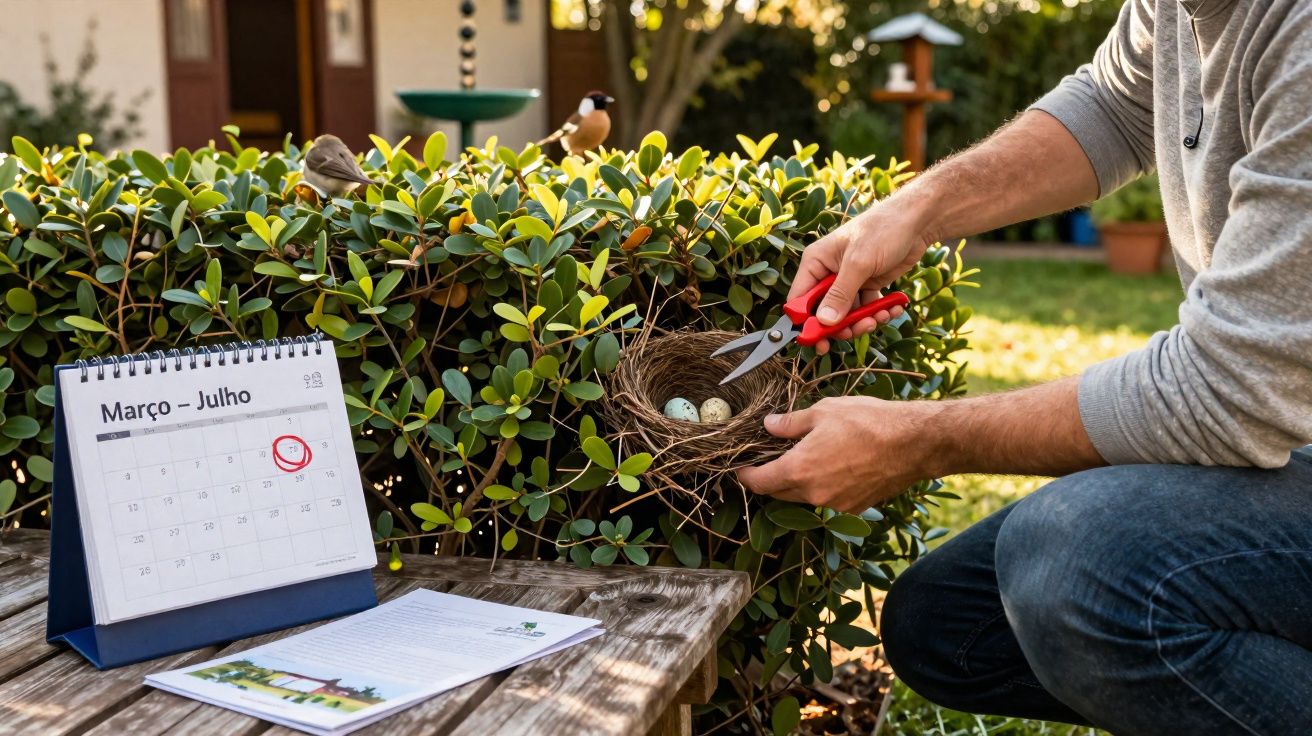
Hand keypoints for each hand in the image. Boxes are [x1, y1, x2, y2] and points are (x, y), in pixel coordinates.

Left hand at [737, 396, 942, 512]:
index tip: (741, 468)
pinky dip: (822, 488)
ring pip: (804, 498)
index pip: (759, 482)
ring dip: (798, 484)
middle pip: (779, 494)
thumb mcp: (823, 412)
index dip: (746, 476)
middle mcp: (814, 495)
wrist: (914, 443)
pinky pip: (828, 501)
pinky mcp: (855, 508)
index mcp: (799, 470)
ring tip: (805, 459)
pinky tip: (831, 467)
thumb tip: (768, 426)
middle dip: (770, 479)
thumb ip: (790, 423)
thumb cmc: (868, 422)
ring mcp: (836, 505)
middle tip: (770, 459)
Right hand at [792, 199, 934, 353]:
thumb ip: (840, 294)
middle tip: (856, 331)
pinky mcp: (867, 285)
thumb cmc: (883, 230)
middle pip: (824, 312)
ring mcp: (848, 281)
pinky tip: (892, 309)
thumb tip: (824, 322)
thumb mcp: (859, 264)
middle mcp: (828, 273)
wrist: (917, 220)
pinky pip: (866, 308)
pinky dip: (878, 314)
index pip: (800, 299)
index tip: (820, 341)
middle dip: (841, 325)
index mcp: (816, 262)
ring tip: (879, 318)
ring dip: (863, 321)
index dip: (806, 323)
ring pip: (847, 314)